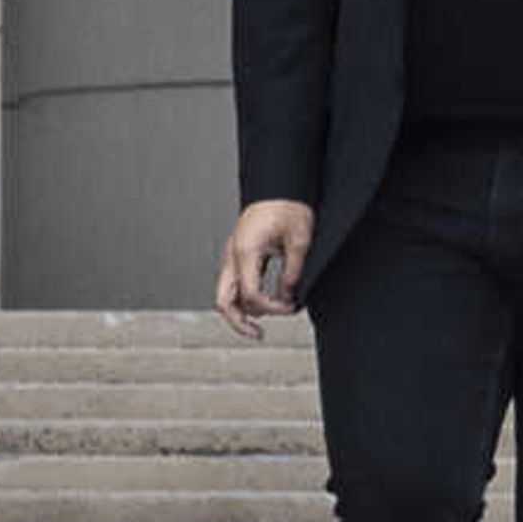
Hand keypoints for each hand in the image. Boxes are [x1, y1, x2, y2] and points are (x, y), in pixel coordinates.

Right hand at [212, 199, 315, 339]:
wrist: (279, 186)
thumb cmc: (287, 207)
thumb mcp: (298, 242)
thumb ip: (291, 274)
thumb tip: (287, 298)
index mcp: (245, 252)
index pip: (251, 295)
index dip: (272, 309)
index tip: (290, 308)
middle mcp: (232, 256)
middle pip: (224, 302)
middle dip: (239, 323)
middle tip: (258, 335)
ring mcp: (232, 256)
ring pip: (226, 295)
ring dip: (245, 310)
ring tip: (268, 317)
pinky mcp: (238, 255)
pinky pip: (235, 284)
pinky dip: (246, 297)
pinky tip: (266, 301)